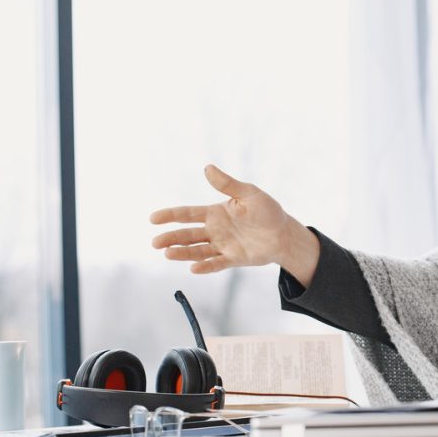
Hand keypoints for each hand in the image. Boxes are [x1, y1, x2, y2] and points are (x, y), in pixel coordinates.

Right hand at [150, 165, 289, 273]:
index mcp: (215, 213)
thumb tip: (207, 168)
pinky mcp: (233, 259)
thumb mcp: (249, 193)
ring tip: (168, 254)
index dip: (170, 215)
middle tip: (155, 242)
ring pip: (197, 250)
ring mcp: (222, 245)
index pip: (187, 214)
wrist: (284, 233)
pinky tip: (193, 268)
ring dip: (183, 253)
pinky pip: (216, 263)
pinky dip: (205, 266)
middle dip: (171, 238)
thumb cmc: (267, 211)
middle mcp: (215, 230)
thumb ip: (227, 184)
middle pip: (187, 235)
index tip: (153, 218)